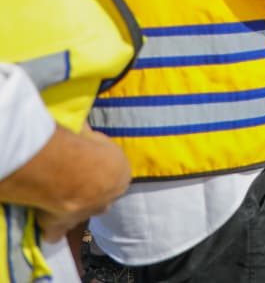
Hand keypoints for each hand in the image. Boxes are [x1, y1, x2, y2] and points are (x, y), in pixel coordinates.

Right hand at [34, 126, 129, 240]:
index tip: (89, 169)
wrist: (73, 172)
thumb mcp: (93, 137)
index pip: (115, 180)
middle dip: (93, 195)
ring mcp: (85, 214)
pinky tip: (47, 227)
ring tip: (59, 199)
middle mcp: (108, 199)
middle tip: (75, 185)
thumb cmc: (88, 148)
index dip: (102, 175)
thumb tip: (84, 128)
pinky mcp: (62, 226)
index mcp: (121, 178)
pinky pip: (57, 232)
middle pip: (103, 201)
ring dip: (74, 209)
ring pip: (82, 215)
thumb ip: (90, 138)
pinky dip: (52, 230)